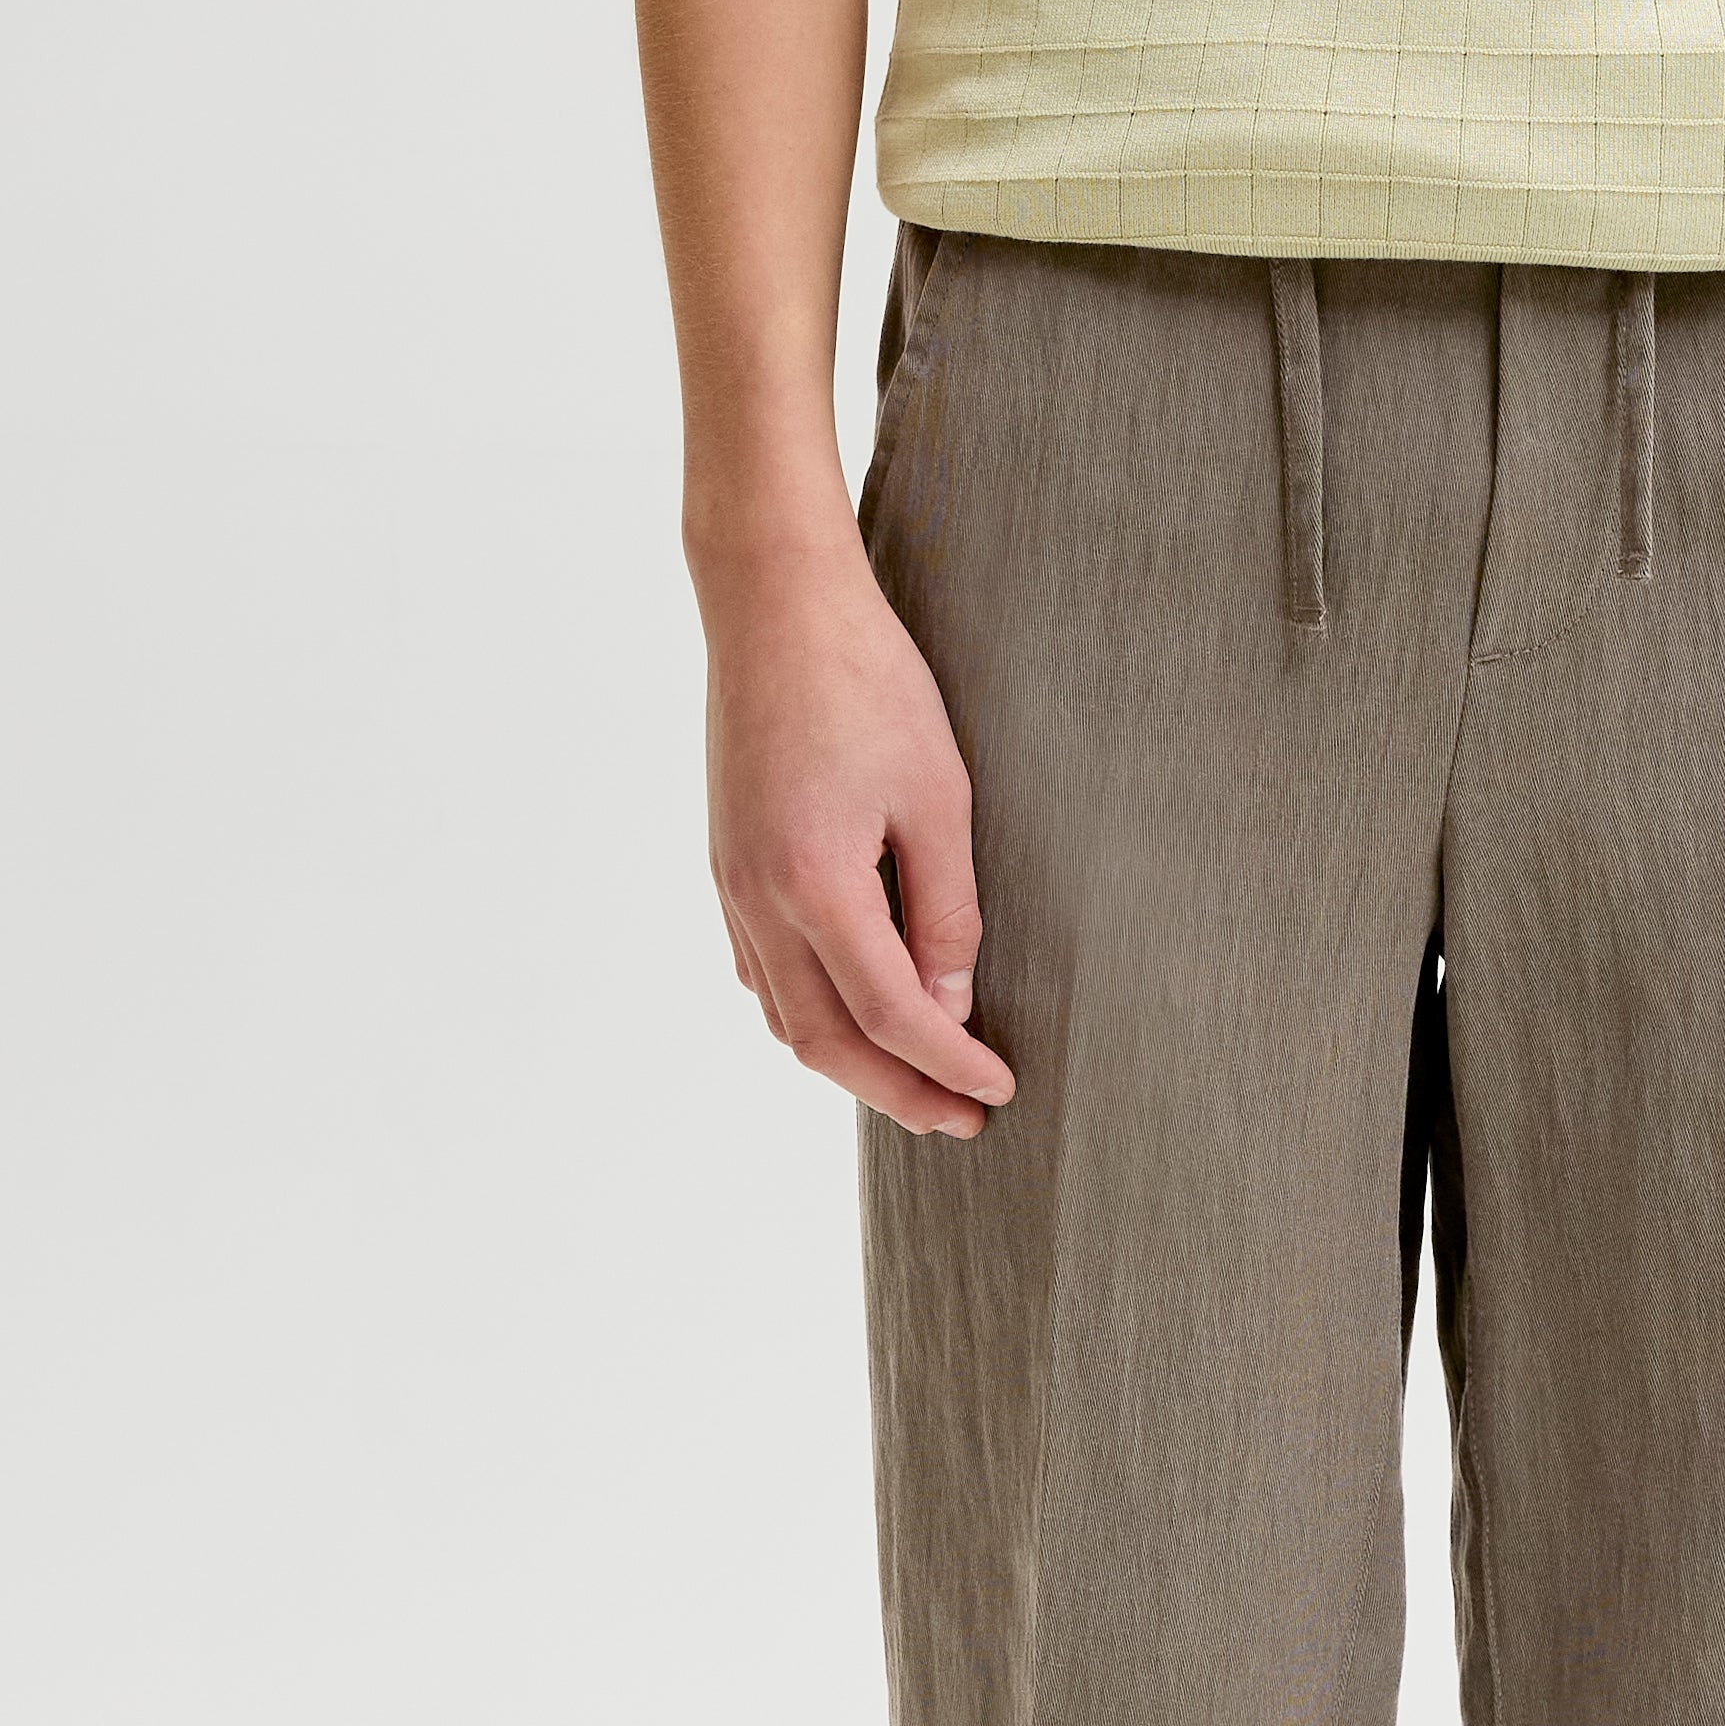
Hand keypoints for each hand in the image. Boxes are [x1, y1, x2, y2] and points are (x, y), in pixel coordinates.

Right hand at [702, 515, 1018, 1137]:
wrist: (772, 607)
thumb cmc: (865, 683)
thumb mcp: (938, 796)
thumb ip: (946, 911)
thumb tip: (951, 1004)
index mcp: (816, 887)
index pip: (892, 1016)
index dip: (950, 1065)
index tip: (998, 1089)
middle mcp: (759, 902)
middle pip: (827, 1043)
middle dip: (898, 1092)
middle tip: (963, 1118)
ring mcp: (732, 887)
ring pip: (785, 1017)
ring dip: (849, 1064)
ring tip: (913, 1083)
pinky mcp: (726, 865)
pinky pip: (761, 973)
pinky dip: (807, 1015)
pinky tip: (849, 1013)